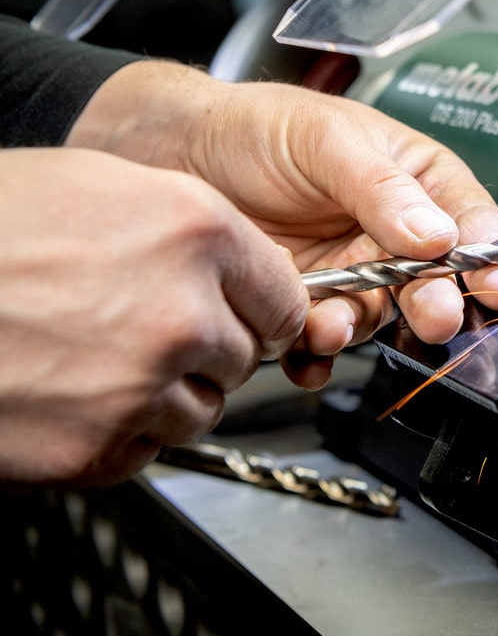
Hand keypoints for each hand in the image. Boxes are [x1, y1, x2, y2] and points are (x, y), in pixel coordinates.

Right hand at [0, 148, 308, 486]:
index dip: (262, 306)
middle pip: (244, 358)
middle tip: (149, 328)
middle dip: (210, 348)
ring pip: (200, 410)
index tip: (247, 311)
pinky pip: (145, 449)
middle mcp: (181, 314)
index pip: (287, 298)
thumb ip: (192, 228)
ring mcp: (139, 388)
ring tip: (100, 357)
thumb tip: (246, 267)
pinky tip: (72, 391)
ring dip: (168, 394)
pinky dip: (120, 431)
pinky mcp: (94, 448)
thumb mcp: (103, 185)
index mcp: (194, 233)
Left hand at [67, 60, 497, 387]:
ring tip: (330, 323)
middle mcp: (391, 234)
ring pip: (376, 317)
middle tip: (435, 314)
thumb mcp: (325, 139)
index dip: (490, 258)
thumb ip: (381, 188)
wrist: (173, 153)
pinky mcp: (307, 305)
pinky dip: (316, 356)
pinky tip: (306, 353)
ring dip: (358, 327)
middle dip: (436, 303)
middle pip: (433, 282)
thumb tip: (438, 234)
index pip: (469, 224)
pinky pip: (324, 343)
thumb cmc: (256, 127)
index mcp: (415, 183)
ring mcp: (351, 273)